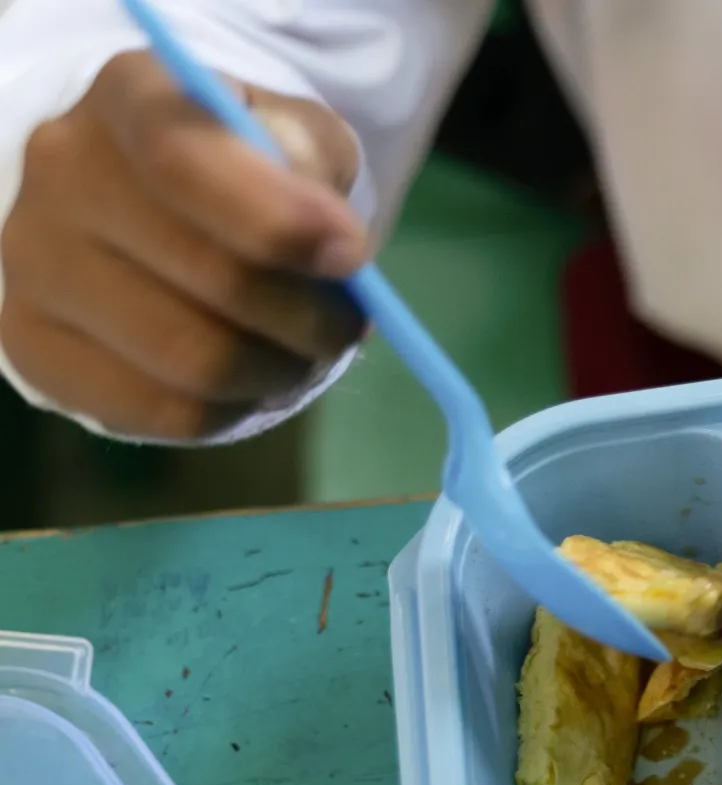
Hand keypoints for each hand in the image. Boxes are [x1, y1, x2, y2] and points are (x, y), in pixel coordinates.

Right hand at [0, 51, 367, 438]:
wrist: (143, 209)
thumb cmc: (240, 166)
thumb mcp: (291, 136)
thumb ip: (314, 167)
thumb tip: (336, 247)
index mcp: (129, 98)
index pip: (183, 159)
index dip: (279, 221)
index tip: (351, 255)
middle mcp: (61, 172)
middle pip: (212, 277)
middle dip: (311, 317)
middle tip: (346, 324)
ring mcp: (32, 263)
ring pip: (192, 360)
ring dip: (279, 371)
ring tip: (302, 353)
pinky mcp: (34, 346)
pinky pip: (163, 411)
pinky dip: (232, 409)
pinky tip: (248, 381)